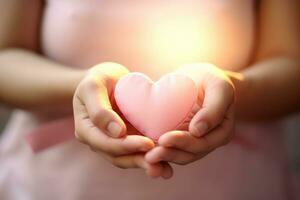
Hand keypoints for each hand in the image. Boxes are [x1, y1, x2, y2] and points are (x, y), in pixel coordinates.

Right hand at [73, 62, 172, 178]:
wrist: (108, 79)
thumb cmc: (98, 79)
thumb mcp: (93, 86)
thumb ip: (99, 109)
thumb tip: (117, 132)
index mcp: (86, 129)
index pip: (105, 143)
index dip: (125, 146)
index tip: (147, 143)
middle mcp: (98, 140)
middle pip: (117, 156)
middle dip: (139, 160)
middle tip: (160, 165)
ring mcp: (113, 142)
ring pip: (128, 159)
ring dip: (146, 165)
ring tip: (165, 171)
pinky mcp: (127, 139)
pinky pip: (137, 152)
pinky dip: (150, 158)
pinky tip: (166, 165)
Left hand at [145, 63, 234, 168]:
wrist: (199, 78)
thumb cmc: (211, 79)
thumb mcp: (219, 87)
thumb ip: (214, 108)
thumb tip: (197, 131)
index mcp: (221, 132)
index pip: (203, 143)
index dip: (184, 143)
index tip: (164, 139)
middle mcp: (208, 140)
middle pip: (190, 153)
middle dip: (170, 154)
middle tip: (150, 155)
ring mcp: (193, 140)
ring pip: (179, 154)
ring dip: (163, 157)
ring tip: (146, 157)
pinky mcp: (179, 136)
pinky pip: (170, 147)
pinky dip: (159, 150)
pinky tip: (144, 152)